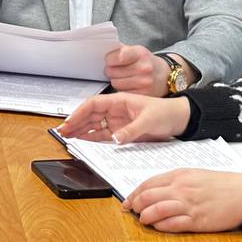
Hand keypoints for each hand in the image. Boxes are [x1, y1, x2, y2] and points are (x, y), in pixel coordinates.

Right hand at [59, 93, 190, 143]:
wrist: (178, 118)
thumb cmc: (165, 112)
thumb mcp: (148, 121)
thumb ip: (131, 130)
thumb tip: (115, 139)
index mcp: (119, 101)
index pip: (94, 104)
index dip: (80, 113)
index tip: (70, 122)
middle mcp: (116, 110)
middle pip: (90, 115)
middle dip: (76, 122)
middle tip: (63, 131)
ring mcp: (117, 120)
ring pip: (94, 124)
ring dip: (81, 130)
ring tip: (67, 136)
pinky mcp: (121, 130)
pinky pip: (103, 134)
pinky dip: (92, 137)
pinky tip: (82, 140)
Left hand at [105, 45, 169, 95]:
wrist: (163, 76)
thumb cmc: (145, 62)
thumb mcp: (136, 51)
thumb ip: (121, 51)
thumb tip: (104, 56)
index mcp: (140, 54)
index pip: (118, 56)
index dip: (109, 59)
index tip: (109, 60)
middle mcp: (144, 68)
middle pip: (112, 71)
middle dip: (110, 70)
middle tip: (115, 69)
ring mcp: (144, 83)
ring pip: (115, 83)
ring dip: (115, 80)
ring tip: (123, 77)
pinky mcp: (143, 95)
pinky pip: (122, 92)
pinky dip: (122, 90)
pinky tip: (128, 85)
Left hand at [122, 169, 241, 232]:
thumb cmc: (220, 185)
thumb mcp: (194, 175)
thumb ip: (174, 182)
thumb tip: (155, 191)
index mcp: (179, 175)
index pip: (148, 184)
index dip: (133, 194)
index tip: (127, 201)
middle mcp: (181, 189)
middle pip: (147, 197)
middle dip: (135, 205)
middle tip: (133, 211)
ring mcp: (188, 205)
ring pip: (155, 211)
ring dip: (145, 217)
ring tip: (143, 220)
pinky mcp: (197, 221)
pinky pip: (172, 224)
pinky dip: (161, 227)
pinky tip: (158, 227)